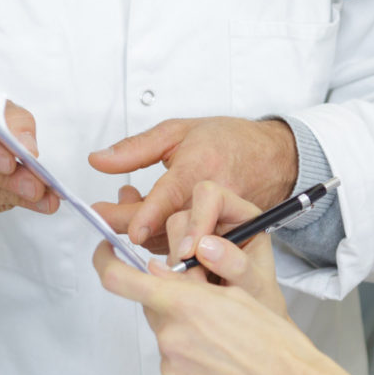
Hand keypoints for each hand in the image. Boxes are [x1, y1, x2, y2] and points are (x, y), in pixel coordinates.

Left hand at [89, 116, 295, 253]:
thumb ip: (135, 148)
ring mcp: (219, 219)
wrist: (274, 157)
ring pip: (172, 239)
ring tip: (131, 205)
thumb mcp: (178, 132)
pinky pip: (185, 243)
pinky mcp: (224, 234)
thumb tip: (99, 160)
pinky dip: (164, 235)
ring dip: (145, 229)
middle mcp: (210, 198)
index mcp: (198, 167)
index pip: (171, 197)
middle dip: (131, 223)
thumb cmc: (228, 140)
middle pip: (166, 225)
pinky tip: (153, 218)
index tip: (133, 232)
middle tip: (105, 212)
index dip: (149, 216)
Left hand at [94, 234, 335, 374]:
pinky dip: (193, 357)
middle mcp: (171, 336)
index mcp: (183, 304)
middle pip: (153, 307)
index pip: (121, 280)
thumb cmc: (275, 341)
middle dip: (171, 301)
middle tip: (208, 306)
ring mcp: (173, 367)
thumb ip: (189, 283)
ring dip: (186, 331)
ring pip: (167, 336)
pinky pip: (177, 363)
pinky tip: (224, 361)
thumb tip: (156, 274)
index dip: (104, 261)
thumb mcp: (238, 294)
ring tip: (226, 340)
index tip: (104, 251)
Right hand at [165, 180, 290, 318]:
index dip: (198, 219)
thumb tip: (205, 247)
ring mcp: (195, 237)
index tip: (192, 252)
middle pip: (183, 215)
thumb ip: (237, 265)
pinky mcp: (181, 255)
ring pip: (169, 238)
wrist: (251, 322)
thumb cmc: (261, 297)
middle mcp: (216, 221)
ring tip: (202, 288)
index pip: (211, 196)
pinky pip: (164, 258)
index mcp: (242, 216)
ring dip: (178, 266)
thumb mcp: (257, 284)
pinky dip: (173, 276)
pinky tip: (194, 288)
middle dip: (183, 247)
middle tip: (194, 278)